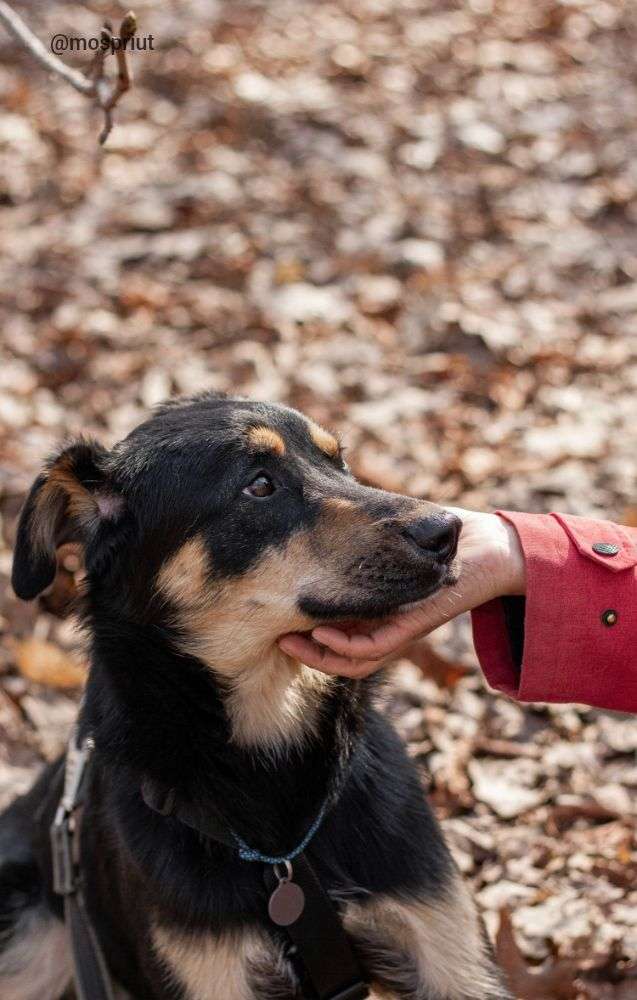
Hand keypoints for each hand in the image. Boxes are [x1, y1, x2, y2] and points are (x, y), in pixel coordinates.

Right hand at [278, 509, 524, 676]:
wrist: (494, 543)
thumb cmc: (441, 531)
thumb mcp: (387, 527)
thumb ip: (355, 533)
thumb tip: (308, 513)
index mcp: (375, 604)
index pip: (328, 624)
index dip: (299, 621)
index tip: (275, 602)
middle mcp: (385, 622)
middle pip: (334, 649)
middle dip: (300, 644)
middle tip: (272, 630)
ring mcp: (400, 626)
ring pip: (351, 657)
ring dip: (317, 653)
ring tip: (289, 640)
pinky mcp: (417, 624)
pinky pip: (376, 647)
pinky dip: (346, 645)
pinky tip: (322, 632)